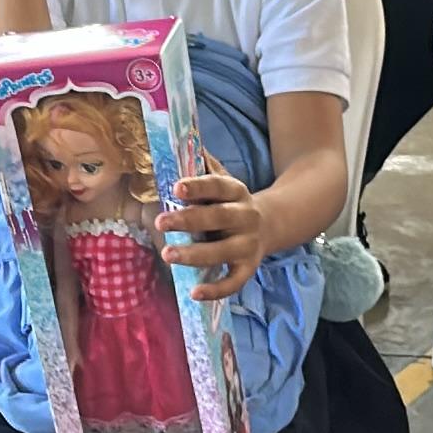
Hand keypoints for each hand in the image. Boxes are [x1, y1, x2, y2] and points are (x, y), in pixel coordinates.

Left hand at [160, 155, 275, 300]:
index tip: (176, 187)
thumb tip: (182, 138)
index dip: (198, 186)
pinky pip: (232, 283)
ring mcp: (248, 245)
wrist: (271, 225)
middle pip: (218, 218)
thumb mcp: (224, 182)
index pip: (217, 186)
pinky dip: (215, 290)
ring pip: (221, 252)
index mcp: (237, 192)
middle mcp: (246, 217)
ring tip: (168, 254)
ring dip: (194, 254)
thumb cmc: (232, 203)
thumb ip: (205, 166)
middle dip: (188, 220)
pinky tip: (194, 294)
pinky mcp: (248, 268)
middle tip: (160, 222)